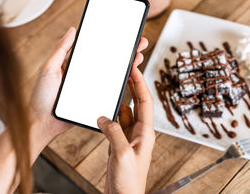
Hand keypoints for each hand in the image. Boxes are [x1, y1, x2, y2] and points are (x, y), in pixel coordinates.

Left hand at [29, 27, 149, 142]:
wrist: (42, 123)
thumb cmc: (40, 96)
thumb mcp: (48, 68)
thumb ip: (60, 49)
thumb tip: (73, 30)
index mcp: (75, 64)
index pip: (95, 48)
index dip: (109, 40)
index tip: (122, 32)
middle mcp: (85, 74)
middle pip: (108, 60)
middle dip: (125, 50)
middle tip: (139, 42)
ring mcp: (91, 87)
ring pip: (112, 74)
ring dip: (127, 66)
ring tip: (139, 56)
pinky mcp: (95, 100)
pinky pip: (110, 91)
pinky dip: (121, 84)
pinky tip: (131, 77)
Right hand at [97, 65, 154, 193]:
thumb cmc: (129, 181)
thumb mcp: (120, 154)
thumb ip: (113, 132)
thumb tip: (104, 117)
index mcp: (145, 133)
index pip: (145, 102)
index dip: (140, 84)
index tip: (135, 68)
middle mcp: (139, 133)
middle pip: (137, 103)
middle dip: (133, 86)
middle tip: (127, 70)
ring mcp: (129, 138)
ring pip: (125, 113)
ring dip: (120, 99)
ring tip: (115, 85)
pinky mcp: (119, 144)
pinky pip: (116, 124)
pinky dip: (110, 115)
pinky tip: (104, 109)